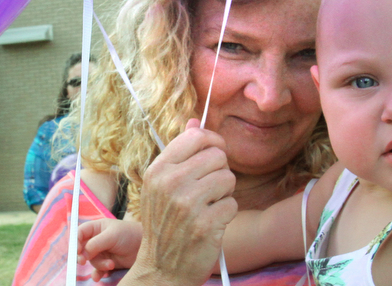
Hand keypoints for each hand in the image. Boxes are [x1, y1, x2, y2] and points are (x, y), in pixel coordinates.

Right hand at [78, 219, 142, 281]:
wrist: (144, 246)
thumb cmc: (128, 235)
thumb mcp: (111, 236)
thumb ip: (95, 244)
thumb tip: (82, 255)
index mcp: (97, 228)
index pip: (80, 233)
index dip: (76, 241)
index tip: (77, 251)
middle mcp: (97, 240)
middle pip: (82, 249)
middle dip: (83, 256)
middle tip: (83, 261)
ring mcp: (102, 252)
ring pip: (91, 261)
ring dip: (99, 265)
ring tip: (111, 264)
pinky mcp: (107, 263)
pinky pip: (96, 271)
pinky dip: (98, 274)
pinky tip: (100, 277)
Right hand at [121, 119, 237, 285]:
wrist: (161, 270)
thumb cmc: (165, 224)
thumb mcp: (162, 185)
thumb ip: (180, 151)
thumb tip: (195, 120)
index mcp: (158, 170)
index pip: (196, 136)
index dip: (213, 141)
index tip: (216, 151)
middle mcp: (170, 183)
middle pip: (217, 155)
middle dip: (220, 171)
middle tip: (209, 189)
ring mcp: (187, 204)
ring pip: (228, 178)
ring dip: (225, 193)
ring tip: (209, 206)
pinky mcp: (206, 224)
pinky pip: (233, 203)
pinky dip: (227, 213)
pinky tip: (212, 222)